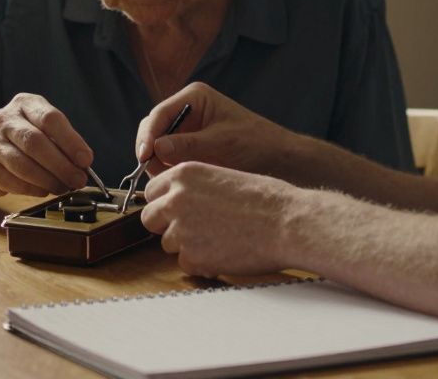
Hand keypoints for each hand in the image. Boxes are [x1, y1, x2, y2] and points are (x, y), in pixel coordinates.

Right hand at [0, 93, 91, 196]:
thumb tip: (82, 166)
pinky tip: (45, 191)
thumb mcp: (44, 129)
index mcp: (24, 104)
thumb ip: (63, 143)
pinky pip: (12, 182)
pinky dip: (33, 189)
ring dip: (48, 180)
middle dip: (61, 165)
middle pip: (35, 142)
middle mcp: (5, 119)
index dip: (71, 141)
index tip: (86, 160)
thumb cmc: (27, 139)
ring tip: (64, 188)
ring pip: (23, 165)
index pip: (50, 119)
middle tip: (78, 180)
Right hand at [134, 82, 298, 176]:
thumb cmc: (256, 142)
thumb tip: (156, 148)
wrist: (278, 159)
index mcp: (194, 98)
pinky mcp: (188, 149)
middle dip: (151, 150)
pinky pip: (167, 159)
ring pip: (156, 147)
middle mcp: (185, 111)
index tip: (144, 156)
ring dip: (159, 163)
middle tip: (155, 172)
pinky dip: (167, 170)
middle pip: (153, 129)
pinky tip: (179, 180)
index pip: (160, 114)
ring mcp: (185, 131)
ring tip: (173, 178)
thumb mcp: (222, 143)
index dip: (148, 135)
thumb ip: (189, 145)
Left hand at [140, 161, 299, 276]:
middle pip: (150, 218)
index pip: (152, 191)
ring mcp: (181, 229)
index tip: (177, 209)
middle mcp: (176, 199)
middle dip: (167, 225)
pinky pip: (186, 264)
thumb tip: (179, 201)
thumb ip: (195, 188)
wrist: (288, 223)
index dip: (165, 202)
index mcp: (185, 174)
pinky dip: (201, 263)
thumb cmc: (266, 199)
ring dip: (187, 245)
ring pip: (168, 243)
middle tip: (193, 228)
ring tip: (219, 239)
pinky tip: (224, 253)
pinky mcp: (192, 256)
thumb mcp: (224, 176)